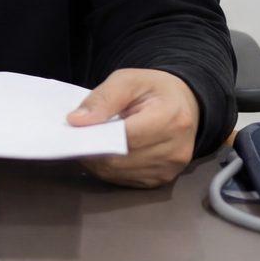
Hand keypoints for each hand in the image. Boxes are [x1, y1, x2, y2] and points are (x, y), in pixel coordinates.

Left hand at [66, 68, 198, 187]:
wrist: (184, 104)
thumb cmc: (154, 89)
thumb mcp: (128, 80)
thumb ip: (103, 98)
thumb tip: (76, 122)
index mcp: (172, 118)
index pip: (125, 137)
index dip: (96, 135)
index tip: (75, 129)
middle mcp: (176, 149)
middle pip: (119, 159)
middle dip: (92, 149)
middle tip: (76, 136)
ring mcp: (170, 169)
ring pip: (117, 173)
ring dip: (97, 161)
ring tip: (90, 142)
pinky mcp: (162, 180)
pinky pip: (124, 180)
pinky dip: (107, 168)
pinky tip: (104, 152)